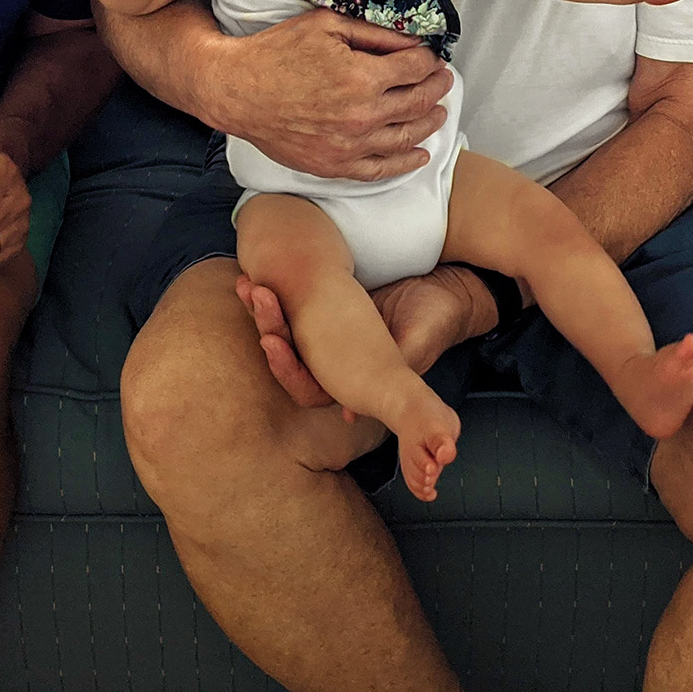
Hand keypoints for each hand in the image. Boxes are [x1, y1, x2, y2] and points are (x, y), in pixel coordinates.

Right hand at [217, 10, 453, 180]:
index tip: (431, 57)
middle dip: (436, 88)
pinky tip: (419, 154)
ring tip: (438, 112)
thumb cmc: (276, 54)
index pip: (415, 69)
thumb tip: (410, 42)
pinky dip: (405, 163)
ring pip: (406, 138)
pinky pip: (379, 169)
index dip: (429, 61)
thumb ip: (373, 34)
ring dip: (429, 123)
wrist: (236, 91)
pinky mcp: (334, 165)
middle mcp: (361, 116)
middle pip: (417, 103)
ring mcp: (349, 146)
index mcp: (361, 78)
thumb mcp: (326, 25)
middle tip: (443, 80)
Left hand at [237, 263, 495, 411]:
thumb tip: (349, 416)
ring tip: (249, 285)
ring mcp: (326, 332)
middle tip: (258, 298)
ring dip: (262, 309)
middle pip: (286, 353)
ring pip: (283, 329)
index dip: (285, 366)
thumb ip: (391, 378)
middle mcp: (332, 358)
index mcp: (350, 377)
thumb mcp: (414, 347)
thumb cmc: (433, 320)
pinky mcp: (326, 306)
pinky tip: (254, 275)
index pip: (304, 383)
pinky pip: (291, 303)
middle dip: (268, 327)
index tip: (271, 341)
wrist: (443, 287)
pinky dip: (273, 291)